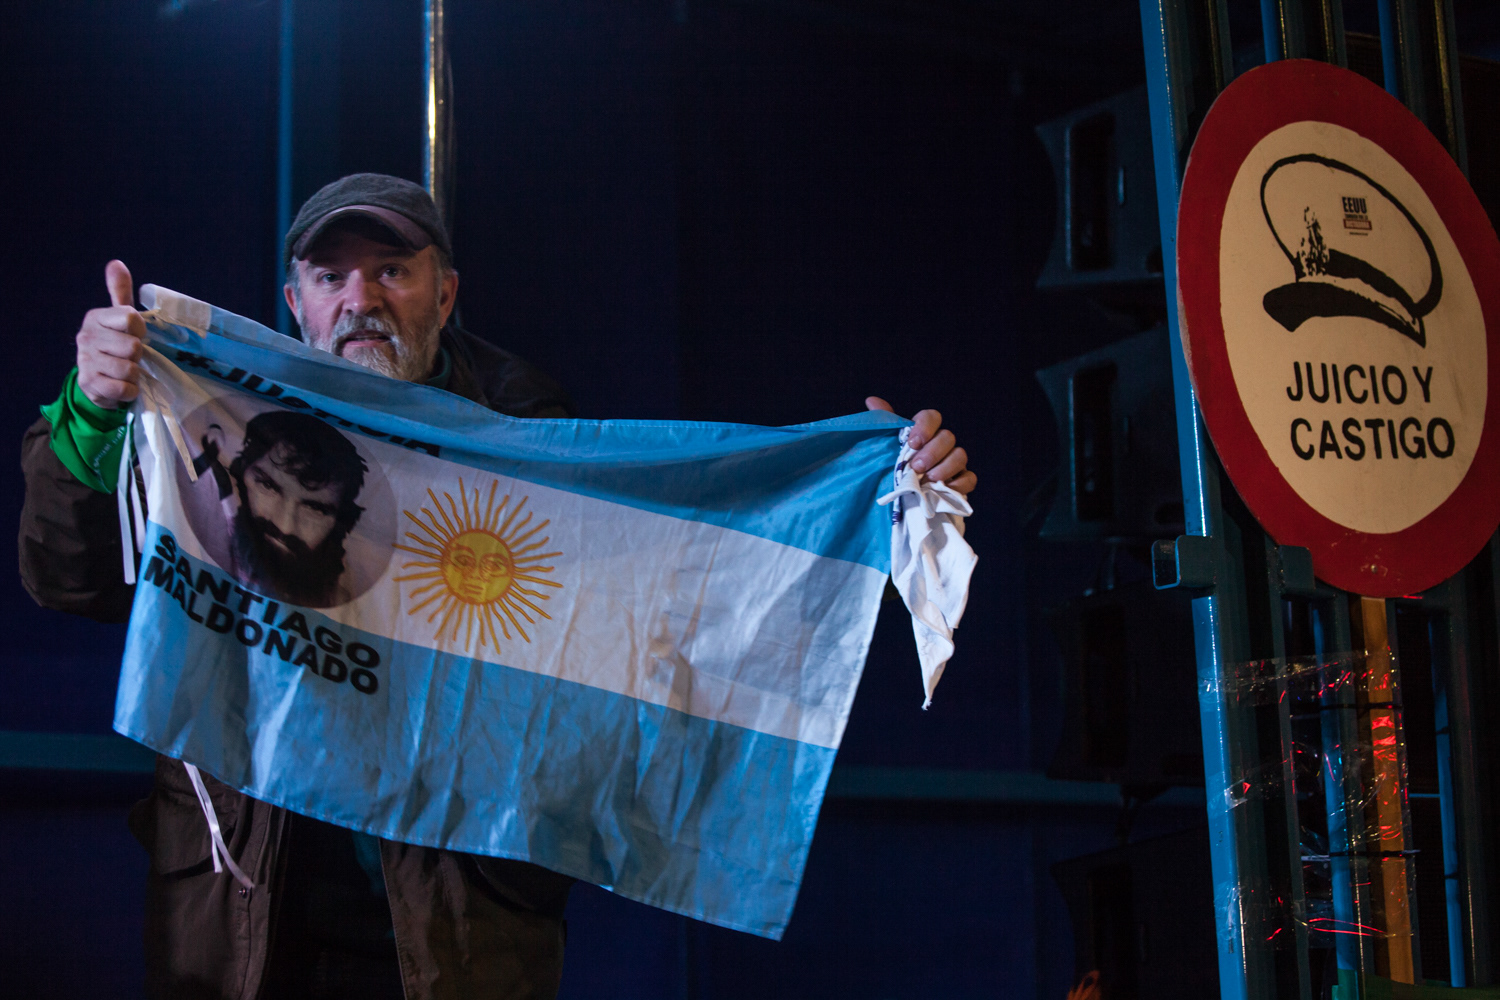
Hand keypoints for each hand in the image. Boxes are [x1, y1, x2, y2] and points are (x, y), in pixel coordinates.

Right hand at [75, 260, 145, 408]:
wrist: (96, 381)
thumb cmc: (115, 345)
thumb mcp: (119, 318)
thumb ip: (120, 292)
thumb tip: (115, 263)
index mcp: (96, 317)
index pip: (131, 318)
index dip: (140, 330)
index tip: (134, 335)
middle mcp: (87, 336)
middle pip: (133, 346)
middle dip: (138, 356)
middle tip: (129, 357)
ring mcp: (86, 360)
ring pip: (129, 368)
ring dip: (135, 374)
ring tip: (126, 371)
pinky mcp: (89, 383)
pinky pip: (124, 388)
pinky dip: (130, 390)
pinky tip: (123, 385)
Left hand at [866, 396, 974, 494]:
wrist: (898, 498)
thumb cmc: (891, 467)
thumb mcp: (883, 445)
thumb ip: (882, 423)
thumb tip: (871, 400)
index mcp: (923, 431)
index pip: (931, 417)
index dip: (925, 427)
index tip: (912, 443)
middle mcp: (941, 443)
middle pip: (947, 437)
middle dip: (932, 452)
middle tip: (916, 467)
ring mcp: (953, 462)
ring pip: (960, 455)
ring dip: (945, 467)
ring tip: (928, 480)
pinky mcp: (960, 481)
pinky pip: (969, 478)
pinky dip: (959, 483)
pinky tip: (944, 489)